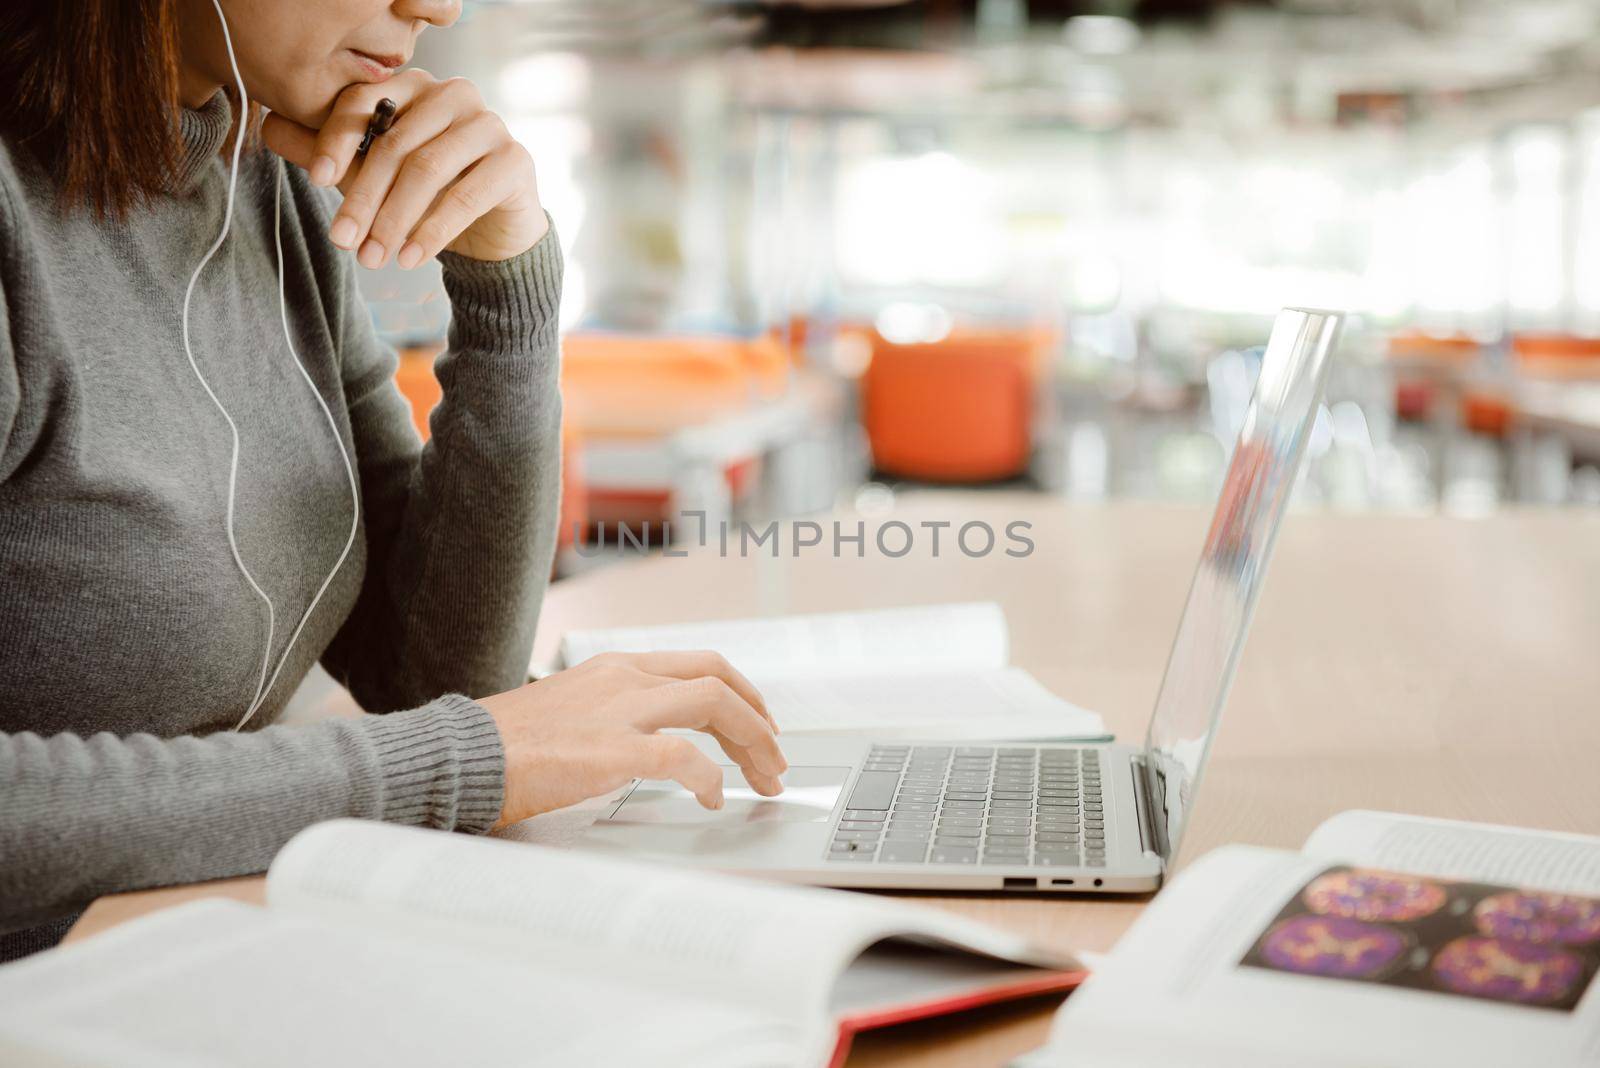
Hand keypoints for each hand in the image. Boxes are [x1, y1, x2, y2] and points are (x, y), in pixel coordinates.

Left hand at [261, 70, 548, 269]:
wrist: (492, 231)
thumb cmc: (427, 195)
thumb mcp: (370, 176)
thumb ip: (326, 152)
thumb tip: (267, 127)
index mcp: (415, 86)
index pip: (366, 102)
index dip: (337, 140)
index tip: (315, 181)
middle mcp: (455, 94)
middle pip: (397, 143)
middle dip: (364, 198)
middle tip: (343, 241)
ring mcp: (489, 125)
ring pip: (429, 169)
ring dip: (395, 220)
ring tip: (374, 259)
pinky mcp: (515, 160)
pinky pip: (466, 196)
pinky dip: (433, 231)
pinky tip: (410, 259)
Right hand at [476, 652, 786, 829]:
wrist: (462, 756)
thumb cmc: (505, 745)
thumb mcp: (569, 712)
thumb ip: (611, 716)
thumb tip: (650, 744)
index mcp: (615, 667)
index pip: (699, 666)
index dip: (742, 694)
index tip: (758, 724)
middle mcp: (624, 679)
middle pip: (718, 679)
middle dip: (758, 718)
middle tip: (775, 757)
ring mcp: (620, 710)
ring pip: (714, 704)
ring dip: (751, 743)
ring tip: (764, 778)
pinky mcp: (612, 749)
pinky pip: (684, 757)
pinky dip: (711, 778)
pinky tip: (714, 798)